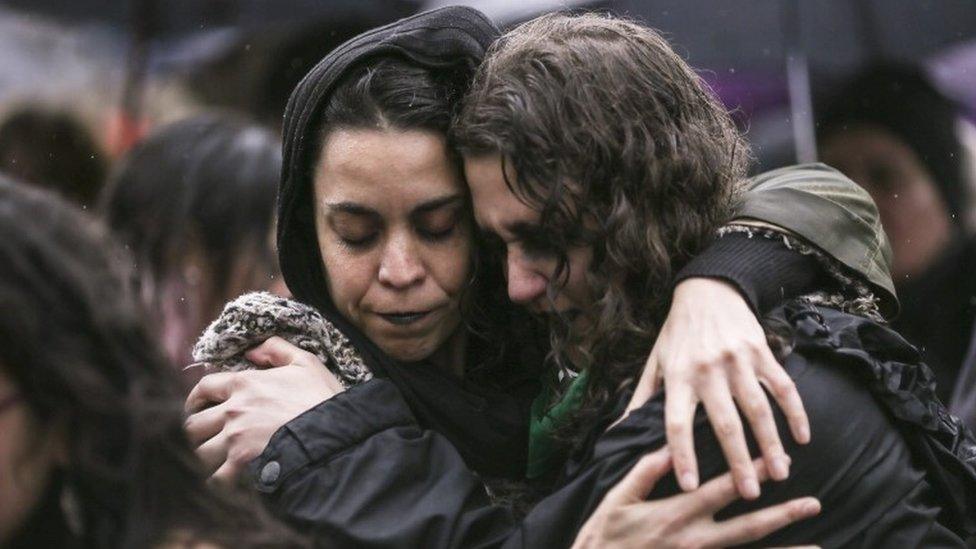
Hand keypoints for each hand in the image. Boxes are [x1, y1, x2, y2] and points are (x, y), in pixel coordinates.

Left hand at [183, 336, 343, 480]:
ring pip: (200, 451)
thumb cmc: (321, 398)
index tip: (197, 407)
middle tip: (205, 437)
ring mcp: (235, 438)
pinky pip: (215, 477)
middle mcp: (233, 410)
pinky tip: (224, 479)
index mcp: (244, 383)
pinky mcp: (242, 463)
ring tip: (214, 459)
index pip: (203, 388)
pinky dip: (217, 480)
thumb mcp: (306, 363)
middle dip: (197, 431)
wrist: (332, 433)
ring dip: (205, 456)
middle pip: (193, 424)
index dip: (196, 398)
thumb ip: (277, 349)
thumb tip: (252, 351)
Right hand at [572, 448, 819, 548]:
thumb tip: (671, 447)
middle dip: (783, 514)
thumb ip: (646, 472)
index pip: (723, 489)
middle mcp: (695, 540)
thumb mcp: (618, 498)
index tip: (779, 461)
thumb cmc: (604, 535)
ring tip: (819, 548)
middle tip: (813, 503)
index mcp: (676, 513)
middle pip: (748, 526)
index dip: (752, 473)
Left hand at [621, 278, 809, 498]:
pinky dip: (795, 412)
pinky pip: (782, 386)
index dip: (681, 455)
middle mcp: (707, 370)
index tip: (689, 486)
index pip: (677, 423)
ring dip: (770, 443)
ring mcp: (737, 361)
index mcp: (677, 376)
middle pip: (723, 423)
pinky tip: (802, 437)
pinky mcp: (761, 352)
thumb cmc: (677, 332)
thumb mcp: (654, 361)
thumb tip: (619, 430)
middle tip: (749, 493)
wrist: (708, 289)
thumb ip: (642, 397)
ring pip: (756, 409)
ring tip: (779, 473)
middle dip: (737, 461)